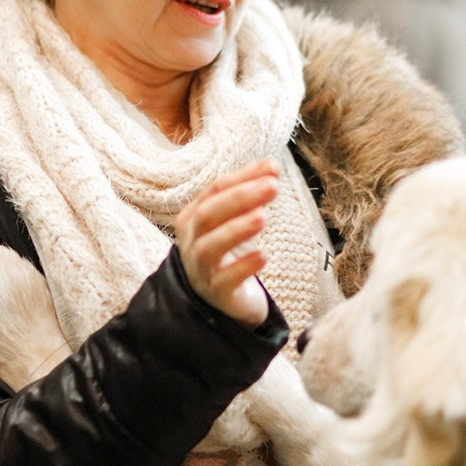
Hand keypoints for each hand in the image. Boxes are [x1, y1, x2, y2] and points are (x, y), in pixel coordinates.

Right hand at [174, 158, 279, 327]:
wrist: (223, 299)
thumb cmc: (229, 253)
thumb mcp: (234, 221)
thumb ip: (249, 195)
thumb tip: (272, 166)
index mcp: (193, 217)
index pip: (215, 190)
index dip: (243, 177)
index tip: (274, 168)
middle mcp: (192, 241)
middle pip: (208, 214)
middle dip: (240, 198)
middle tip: (273, 187)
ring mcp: (200, 269)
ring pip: (210, 247)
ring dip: (237, 229)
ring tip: (264, 217)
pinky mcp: (216, 293)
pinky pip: (225, 280)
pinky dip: (244, 267)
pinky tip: (263, 256)